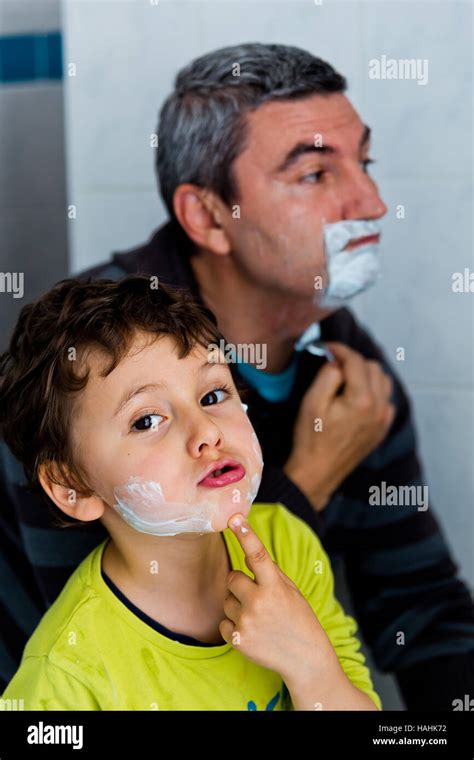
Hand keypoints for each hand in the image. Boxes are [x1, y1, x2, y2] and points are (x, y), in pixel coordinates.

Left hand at [219, 513, 338, 684]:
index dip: (245, 534)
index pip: (257, 554)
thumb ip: (269, 572)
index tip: (235, 518)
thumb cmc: (298, 619)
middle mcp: (259, 602)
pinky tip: (253, 632)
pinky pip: (223, 622)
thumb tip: (247, 553)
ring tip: (259, 618)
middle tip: (258, 597)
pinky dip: (233, 625)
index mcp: (275, 586)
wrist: (305, 659)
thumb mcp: (291, 591)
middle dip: (241, 584)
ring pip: (226, 600)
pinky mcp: (237, 640)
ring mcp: (247, 622)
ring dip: (238, 605)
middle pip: (232, 578)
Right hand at [284, 342, 395, 510]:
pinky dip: (374, 392)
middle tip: (333, 365)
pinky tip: (356, 398)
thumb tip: (337, 361)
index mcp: (361, 400)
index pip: (356, 361)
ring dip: (367, 374)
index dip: (340, 350)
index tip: (327, 348)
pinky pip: (385, 400)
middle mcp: (378, 408)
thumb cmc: (311, 438)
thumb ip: (327, 376)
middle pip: (373, 367)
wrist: (317, 472)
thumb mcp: (312, 402)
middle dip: (354, 361)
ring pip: (384, 381)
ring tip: (346, 379)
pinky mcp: (382, 429)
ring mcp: (383, 420)